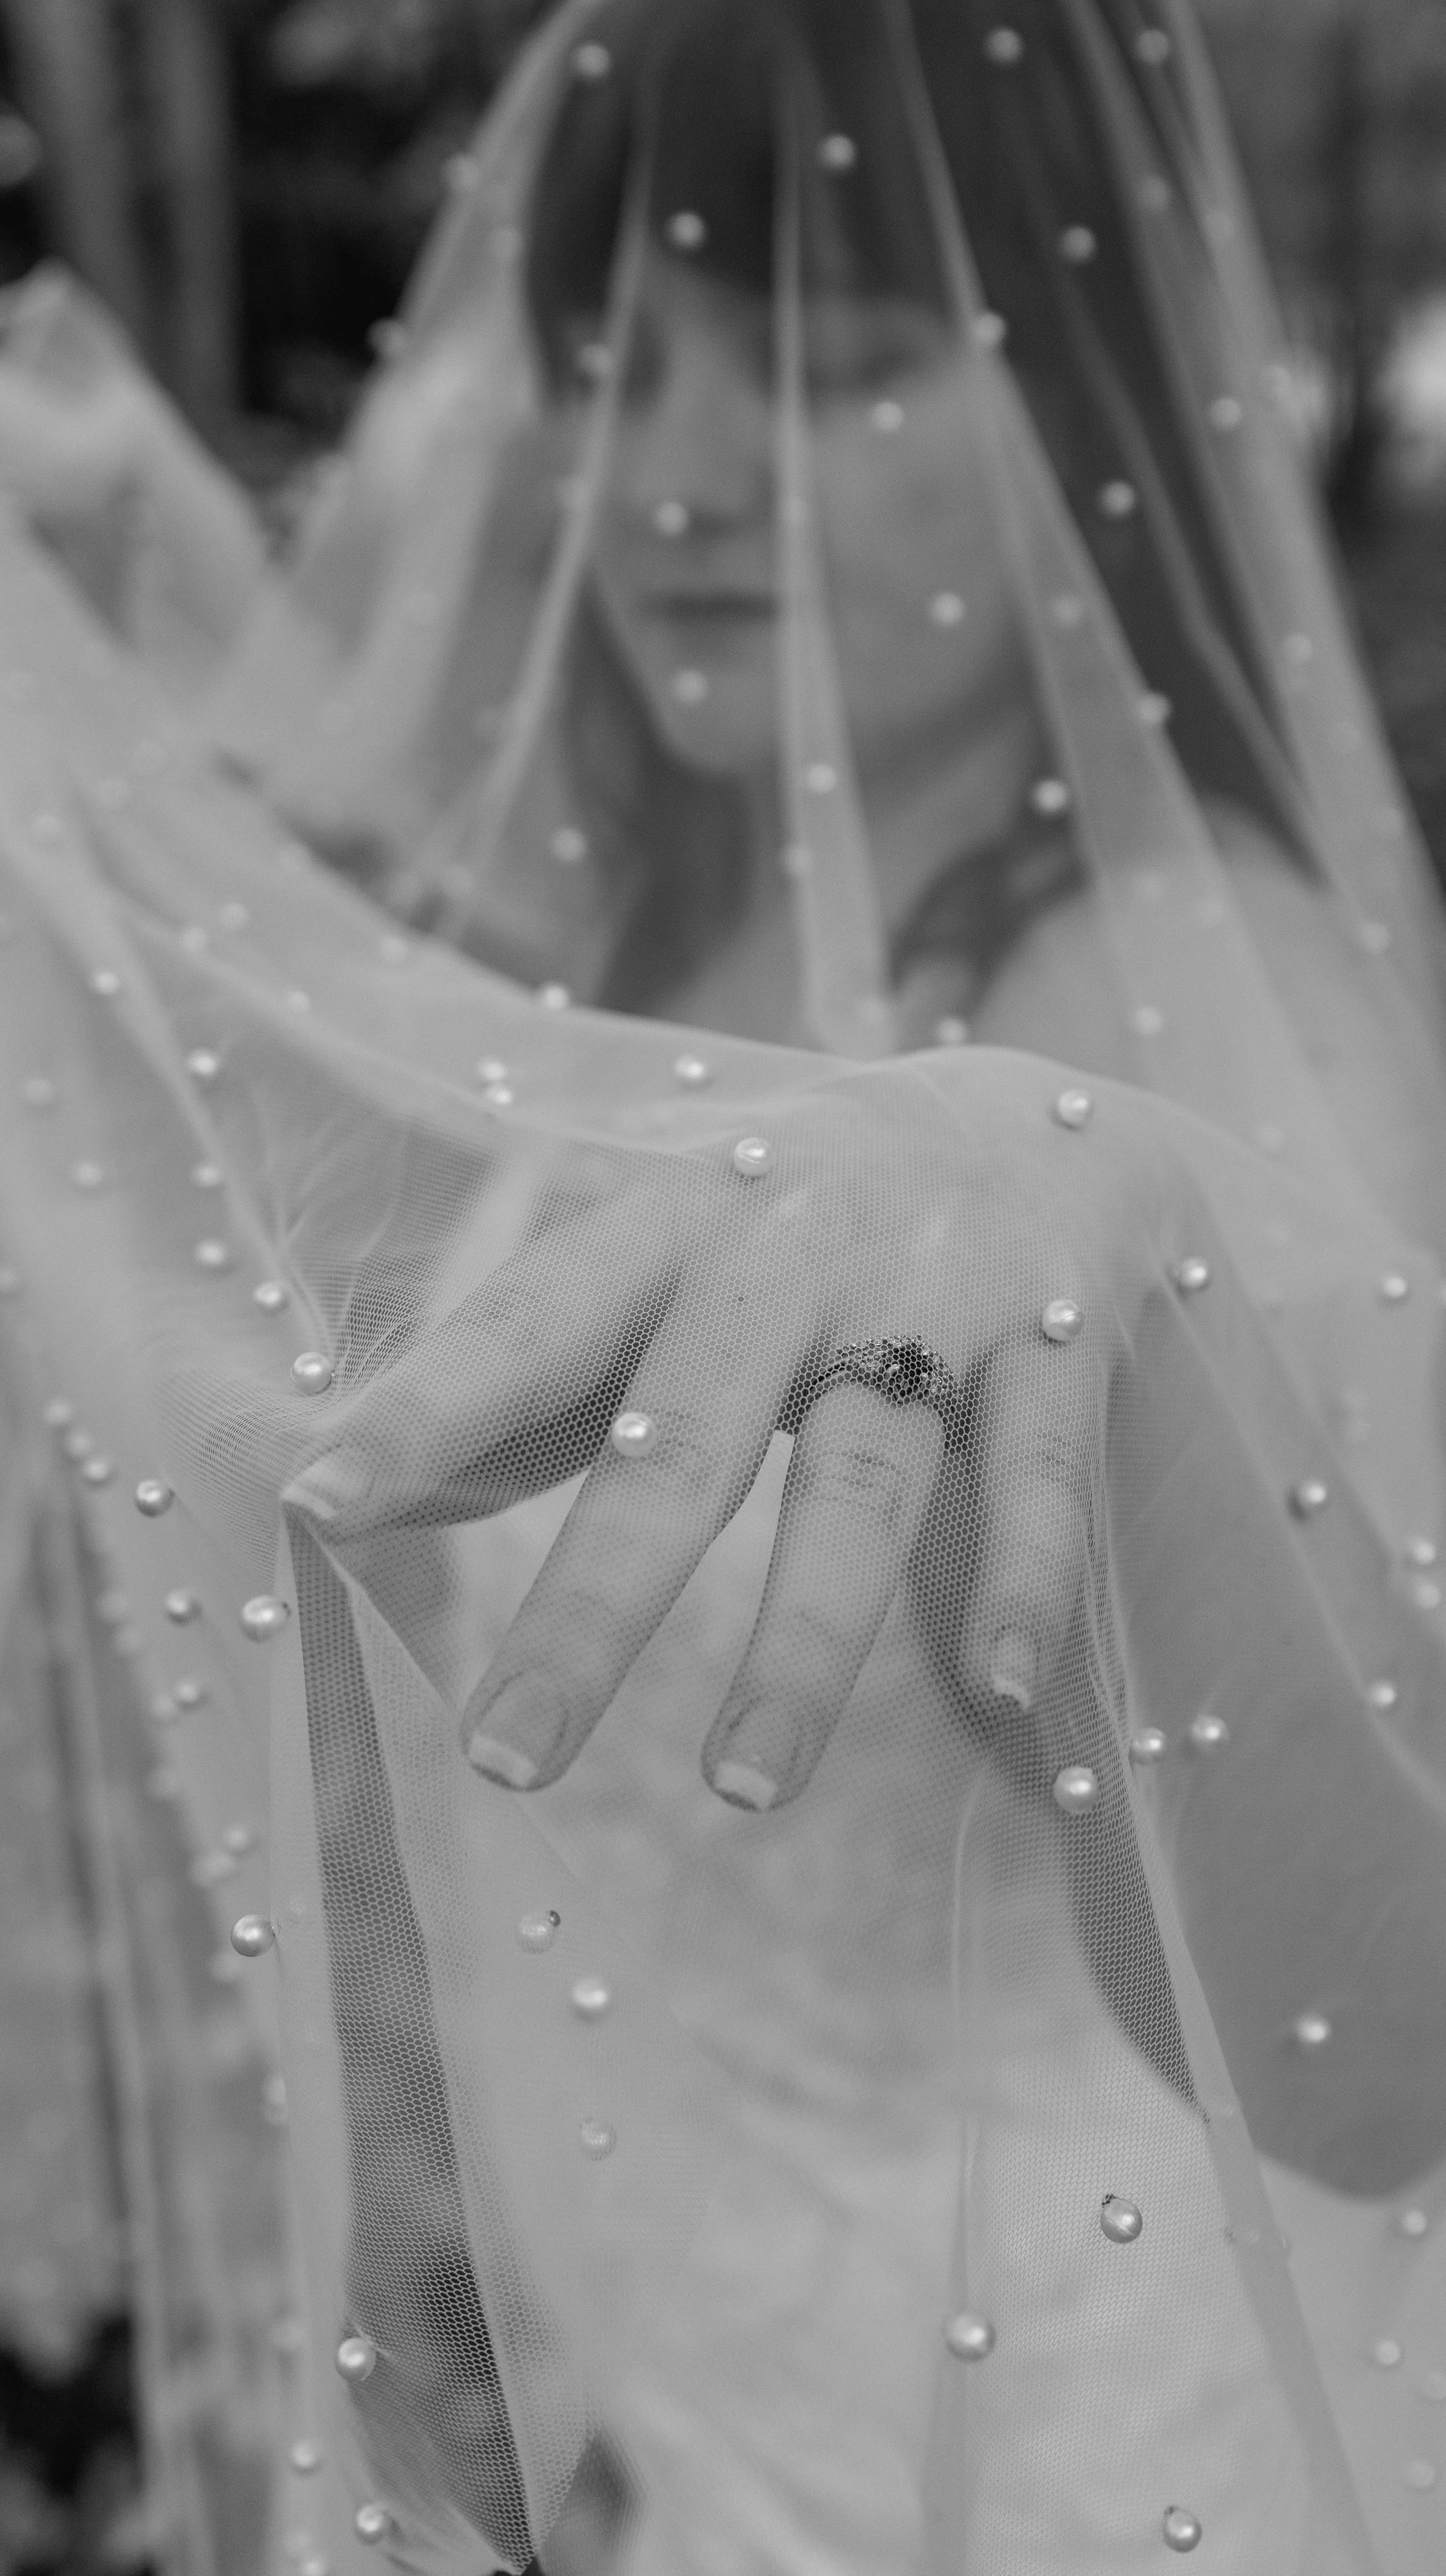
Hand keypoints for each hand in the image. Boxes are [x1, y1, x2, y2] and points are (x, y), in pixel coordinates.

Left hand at [287, 1050, 1204, 1807]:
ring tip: (736, 1790)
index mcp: (667, 1221)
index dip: (423, 1410)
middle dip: (595, 1603)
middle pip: (684, 1439)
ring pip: (863, 1480)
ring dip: (802, 1643)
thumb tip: (351, 1504)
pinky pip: (1040, 1472)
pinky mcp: (1058, 1337)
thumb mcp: (656, 1270)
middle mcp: (793, 1247)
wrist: (1039, 1122)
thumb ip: (530, 1389)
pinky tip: (994, 1691)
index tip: (317, 1504)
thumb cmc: (789, 1231)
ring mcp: (935, 1290)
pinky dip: (1024, 1579)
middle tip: (507, 1756)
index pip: (527, 1323)